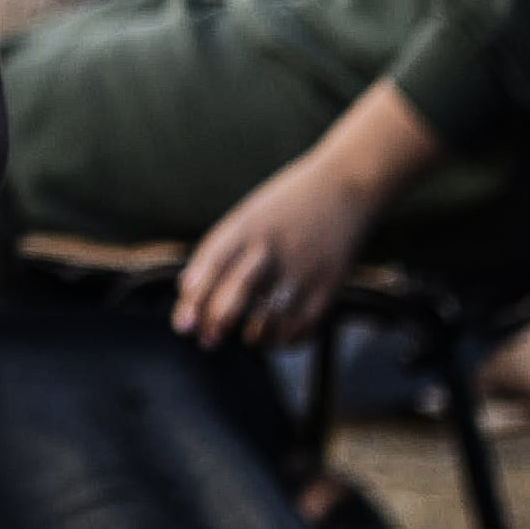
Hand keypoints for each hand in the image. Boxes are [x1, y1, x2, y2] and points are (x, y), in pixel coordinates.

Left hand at [173, 149, 378, 345]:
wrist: (346, 188)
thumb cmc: (287, 205)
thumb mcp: (247, 216)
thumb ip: (218, 251)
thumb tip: (186, 288)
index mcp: (247, 227)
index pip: (212, 267)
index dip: (194, 300)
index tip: (182, 326)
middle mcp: (272, 249)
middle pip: (238, 294)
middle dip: (218, 324)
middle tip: (208, 340)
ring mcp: (301, 270)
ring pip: (269, 321)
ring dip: (254, 337)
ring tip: (250, 335)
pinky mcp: (327, 287)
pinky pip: (300, 328)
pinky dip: (285, 340)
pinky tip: (279, 334)